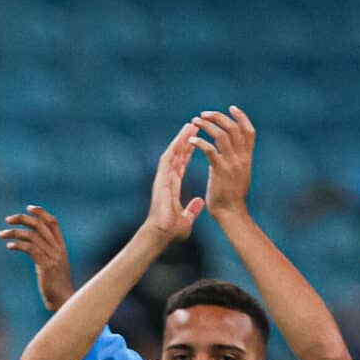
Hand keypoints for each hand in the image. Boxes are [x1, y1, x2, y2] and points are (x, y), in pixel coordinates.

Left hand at [0, 205, 74, 311]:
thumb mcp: (51, 266)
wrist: (63, 300)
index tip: (28, 208)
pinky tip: (9, 246)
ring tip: (1, 234)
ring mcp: (53, 256)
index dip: (41, 213)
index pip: (53, 222)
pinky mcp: (46, 265)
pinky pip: (30, 248)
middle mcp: (58, 248)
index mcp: (61, 246)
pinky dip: (18, 244)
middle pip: (41, 225)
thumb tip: (31, 248)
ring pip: (33, 236)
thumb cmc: (55, 286)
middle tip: (8, 220)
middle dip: (23, 219)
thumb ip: (45, 254)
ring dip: (14, 233)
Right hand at [146, 121, 207, 241]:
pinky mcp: (160, 179)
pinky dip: (175, 147)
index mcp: (172, 187)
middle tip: (194, 125)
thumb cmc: (171, 230)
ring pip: (172, 154)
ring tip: (190, 126)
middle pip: (177, 155)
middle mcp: (166, 179)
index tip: (196, 140)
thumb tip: (199, 202)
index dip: (189, 152)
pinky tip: (181, 137)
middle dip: (185, 140)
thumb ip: (192, 209)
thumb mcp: (186, 218)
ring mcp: (162, 178)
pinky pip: (168, 159)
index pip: (181, 164)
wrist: (161, 233)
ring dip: (181, 139)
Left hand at [197, 105, 255, 216]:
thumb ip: (238, 161)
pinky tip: (191, 140)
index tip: (231, 108)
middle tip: (204, 114)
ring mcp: (232, 163)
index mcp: (247, 158)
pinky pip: (210, 150)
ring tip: (195, 121)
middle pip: (235, 128)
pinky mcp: (220, 171)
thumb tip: (234, 152)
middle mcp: (242, 157)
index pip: (249, 131)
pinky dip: (200, 142)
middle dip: (219, 117)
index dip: (242, 117)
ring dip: (207, 126)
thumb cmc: (232, 197)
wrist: (231, 213)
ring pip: (222, 135)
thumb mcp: (239, 175)